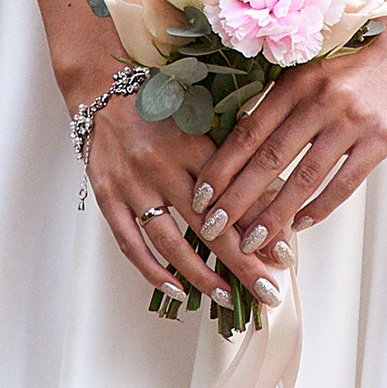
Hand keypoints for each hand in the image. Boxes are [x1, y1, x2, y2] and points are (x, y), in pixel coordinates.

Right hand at [83, 84, 278, 313]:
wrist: (102, 89)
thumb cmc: (160, 103)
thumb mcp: (201, 119)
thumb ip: (232, 154)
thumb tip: (274, 192)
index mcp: (191, 144)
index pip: (233, 195)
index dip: (260, 227)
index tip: (284, 254)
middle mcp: (161, 166)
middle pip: (208, 225)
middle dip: (242, 262)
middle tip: (268, 291)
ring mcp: (132, 185)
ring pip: (170, 241)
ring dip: (200, 275)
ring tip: (226, 298)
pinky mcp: (108, 198)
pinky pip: (130, 243)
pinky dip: (152, 270)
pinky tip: (175, 290)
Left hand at [184, 21, 386, 263]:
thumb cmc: (353, 57)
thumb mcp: (309, 68)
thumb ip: (279, 100)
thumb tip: (239, 144)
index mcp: (295, 82)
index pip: (248, 132)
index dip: (222, 167)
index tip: (201, 196)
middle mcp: (320, 101)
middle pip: (269, 159)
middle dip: (237, 199)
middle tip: (214, 228)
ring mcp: (351, 122)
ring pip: (304, 178)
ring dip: (275, 214)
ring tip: (252, 241)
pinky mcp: (380, 139)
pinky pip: (344, 182)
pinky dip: (320, 207)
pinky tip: (301, 224)